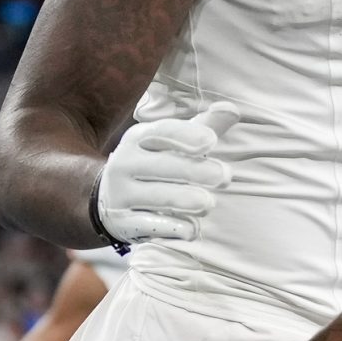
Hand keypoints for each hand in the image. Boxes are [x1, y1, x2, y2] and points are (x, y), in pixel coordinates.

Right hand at [94, 103, 239, 244]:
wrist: (109, 199)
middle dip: (196, 170)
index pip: (162, 132)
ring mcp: (120, 194)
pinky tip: (192, 230)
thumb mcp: (174, 143)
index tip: (211, 141)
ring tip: (208, 203)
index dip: (186, 135)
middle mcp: (125, 163)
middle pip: (163, 165)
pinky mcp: (123, 223)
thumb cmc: (156, 164)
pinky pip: (149, 225)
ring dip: (185, 200)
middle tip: (225, 176)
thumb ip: (205, 127)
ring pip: (157, 196)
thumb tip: (232, 110)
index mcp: (138, 138)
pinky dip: (172, 228)